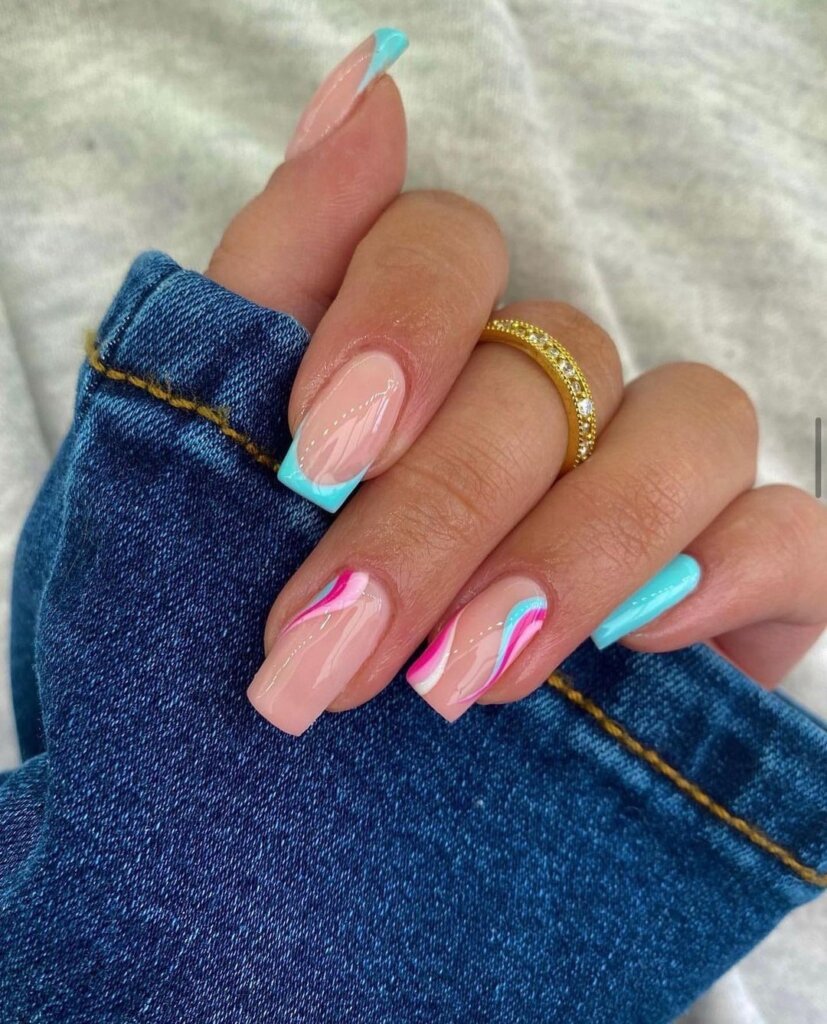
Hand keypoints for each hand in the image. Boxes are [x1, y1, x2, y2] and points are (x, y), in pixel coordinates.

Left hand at [206, 29, 826, 734]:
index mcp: (430, 344)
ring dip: (573, 550)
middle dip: (437, 514)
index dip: (396, 325)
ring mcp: (648, 471)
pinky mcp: (736, 572)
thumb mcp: (219, 450)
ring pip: (687, 424)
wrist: (310, 786)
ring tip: (463, 678)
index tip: (314, 456)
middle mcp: (550, 387)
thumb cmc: (257, 608)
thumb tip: (366, 84)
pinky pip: (790, 533)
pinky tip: (637, 648)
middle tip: (340, 647)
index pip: (448, 246)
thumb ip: (276, 278)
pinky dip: (729, 577)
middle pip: (548, 367)